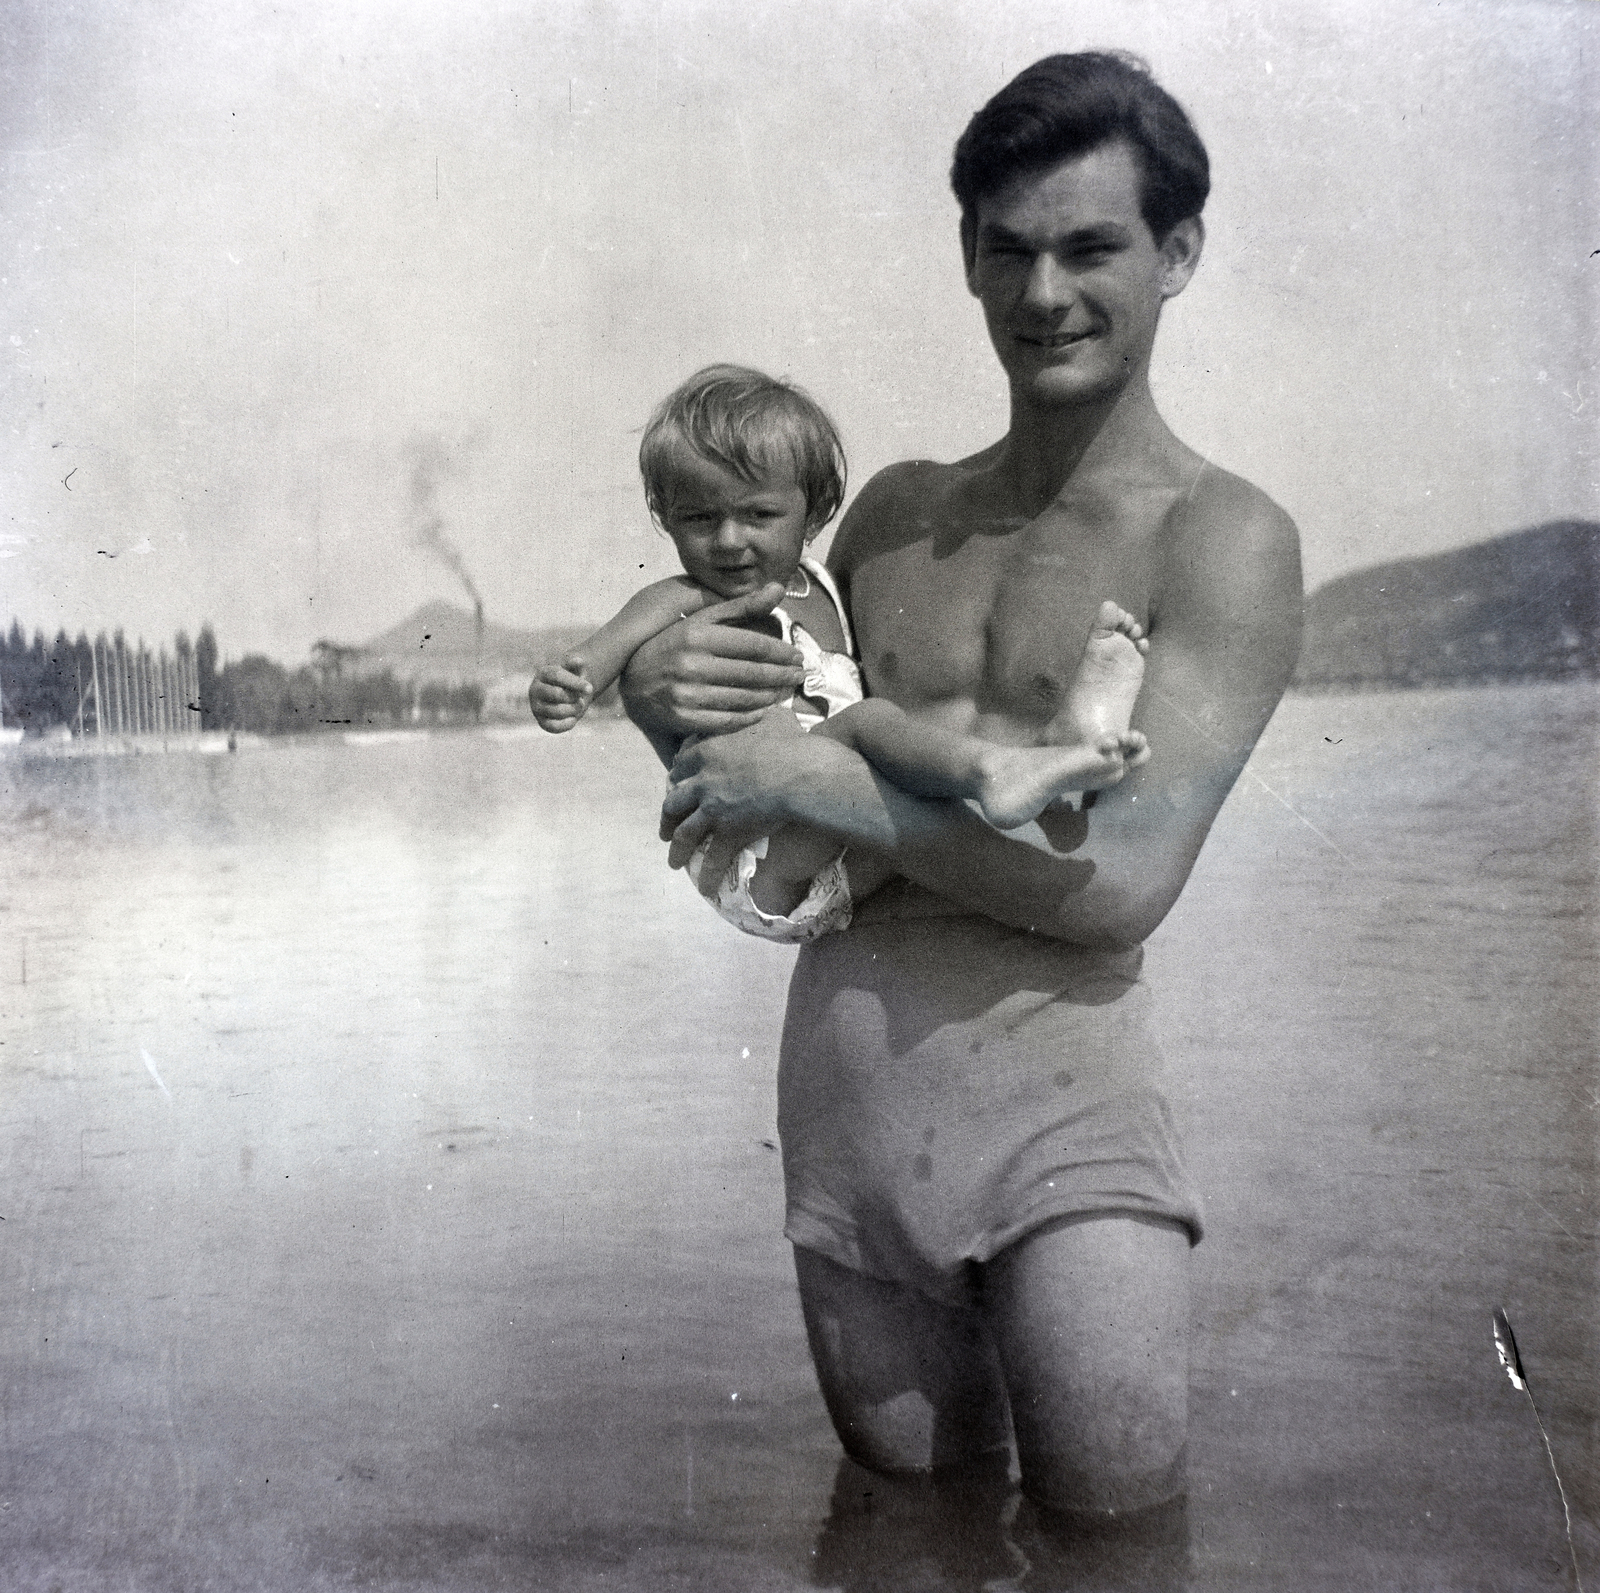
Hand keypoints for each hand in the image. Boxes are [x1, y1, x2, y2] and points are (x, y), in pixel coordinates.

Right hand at [530, 653, 592, 732]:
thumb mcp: (575, 671)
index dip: (575, 682)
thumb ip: (576, 666)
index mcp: (543, 673)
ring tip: (578, 705)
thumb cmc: (571, 681)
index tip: (590, 688)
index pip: (557, 675)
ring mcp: (536, 707)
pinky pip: (555, 727)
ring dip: (574, 709)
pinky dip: (569, 723)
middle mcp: (535, 690)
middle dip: (574, 697)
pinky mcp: (541, 722)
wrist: (566, 696)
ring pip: (558, 711)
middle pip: (557, 694)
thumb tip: (578, 660)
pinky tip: (573, 717)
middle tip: (580, 697)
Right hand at [621, 581, 805, 740]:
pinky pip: (727, 721)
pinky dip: (750, 717)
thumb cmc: (673, 645)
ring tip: (784, 691)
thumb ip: (741, 606)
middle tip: (800, 676)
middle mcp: (692, 664)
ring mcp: (686, 694)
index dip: (780, 652)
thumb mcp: (701, 619)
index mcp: (698, 635)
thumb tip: (778, 589)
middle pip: (752, 673)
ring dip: (770, 696)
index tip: (797, 656)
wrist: (632, 679)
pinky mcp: (683, 718)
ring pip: (743, 698)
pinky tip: (762, 710)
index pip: (752, 646)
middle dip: (782, 675)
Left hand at [661, 709, 823, 893]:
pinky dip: (707, 874)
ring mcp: (712, 808)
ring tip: (674, 862)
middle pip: (672, 801)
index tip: (676, 784)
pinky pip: (712, 858)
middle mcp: (703, 781)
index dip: (676, 777)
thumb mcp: (771, 717)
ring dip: (677, 849)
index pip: (680, 765)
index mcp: (708, 751)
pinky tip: (705, 887)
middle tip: (666, 827)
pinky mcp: (728, 831)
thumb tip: (768, 703)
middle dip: (667, 816)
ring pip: (684, 833)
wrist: (802, 774)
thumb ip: (759, 713)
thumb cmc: (791, 743)